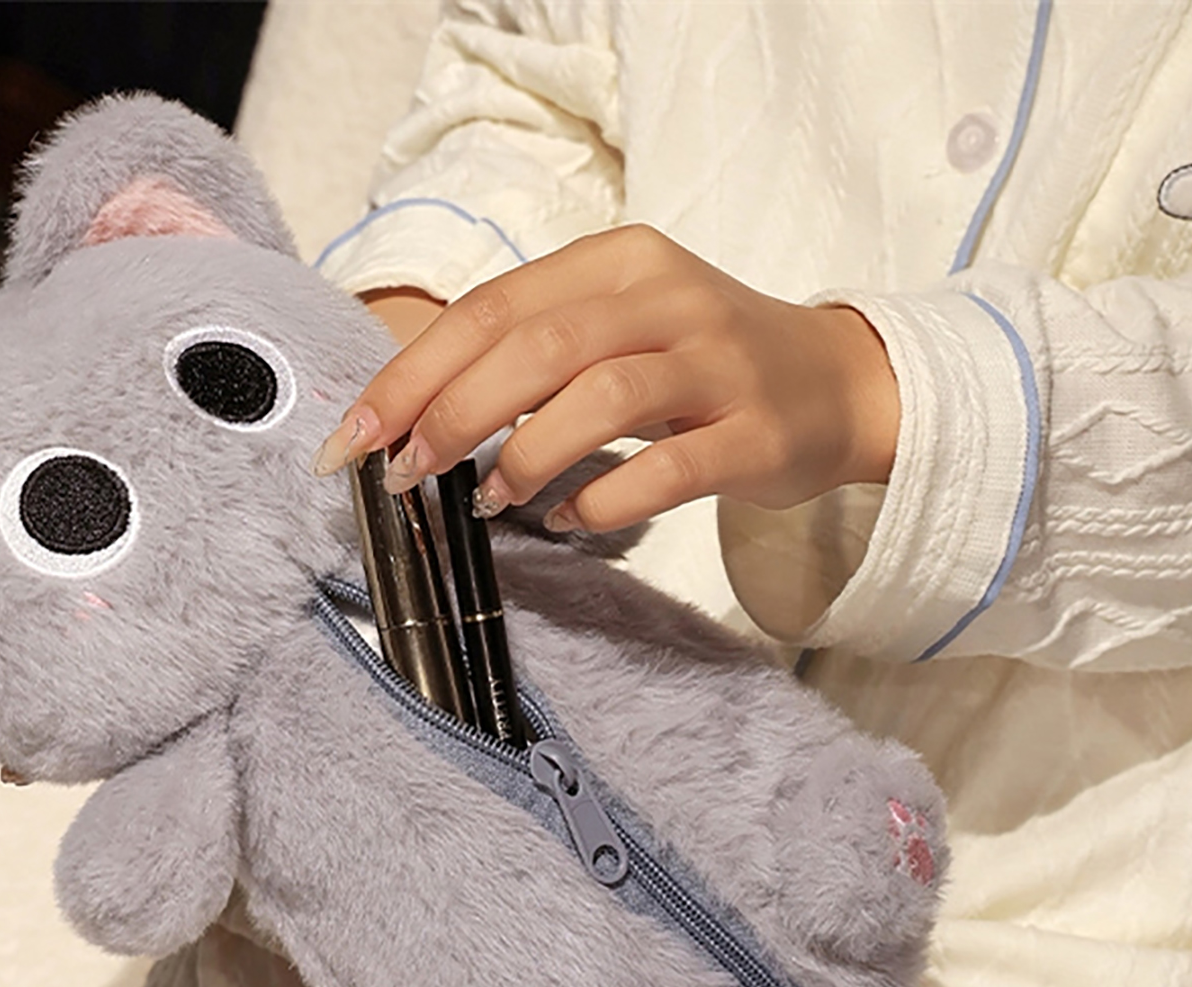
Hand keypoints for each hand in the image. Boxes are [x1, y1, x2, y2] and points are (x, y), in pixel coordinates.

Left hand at [313, 225, 898, 536]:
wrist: (837, 384)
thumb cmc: (700, 365)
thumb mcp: (616, 328)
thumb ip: (530, 356)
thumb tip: (415, 420)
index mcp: (616, 262)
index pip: (490, 308)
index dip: (411, 375)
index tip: (354, 437)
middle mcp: (666, 298)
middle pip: (537, 346)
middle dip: (452, 414)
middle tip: (409, 473)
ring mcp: (717, 365)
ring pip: (601, 397)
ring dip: (526, 456)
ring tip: (493, 501)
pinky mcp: (754, 434)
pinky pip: (665, 471)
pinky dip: (602, 501)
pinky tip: (568, 520)